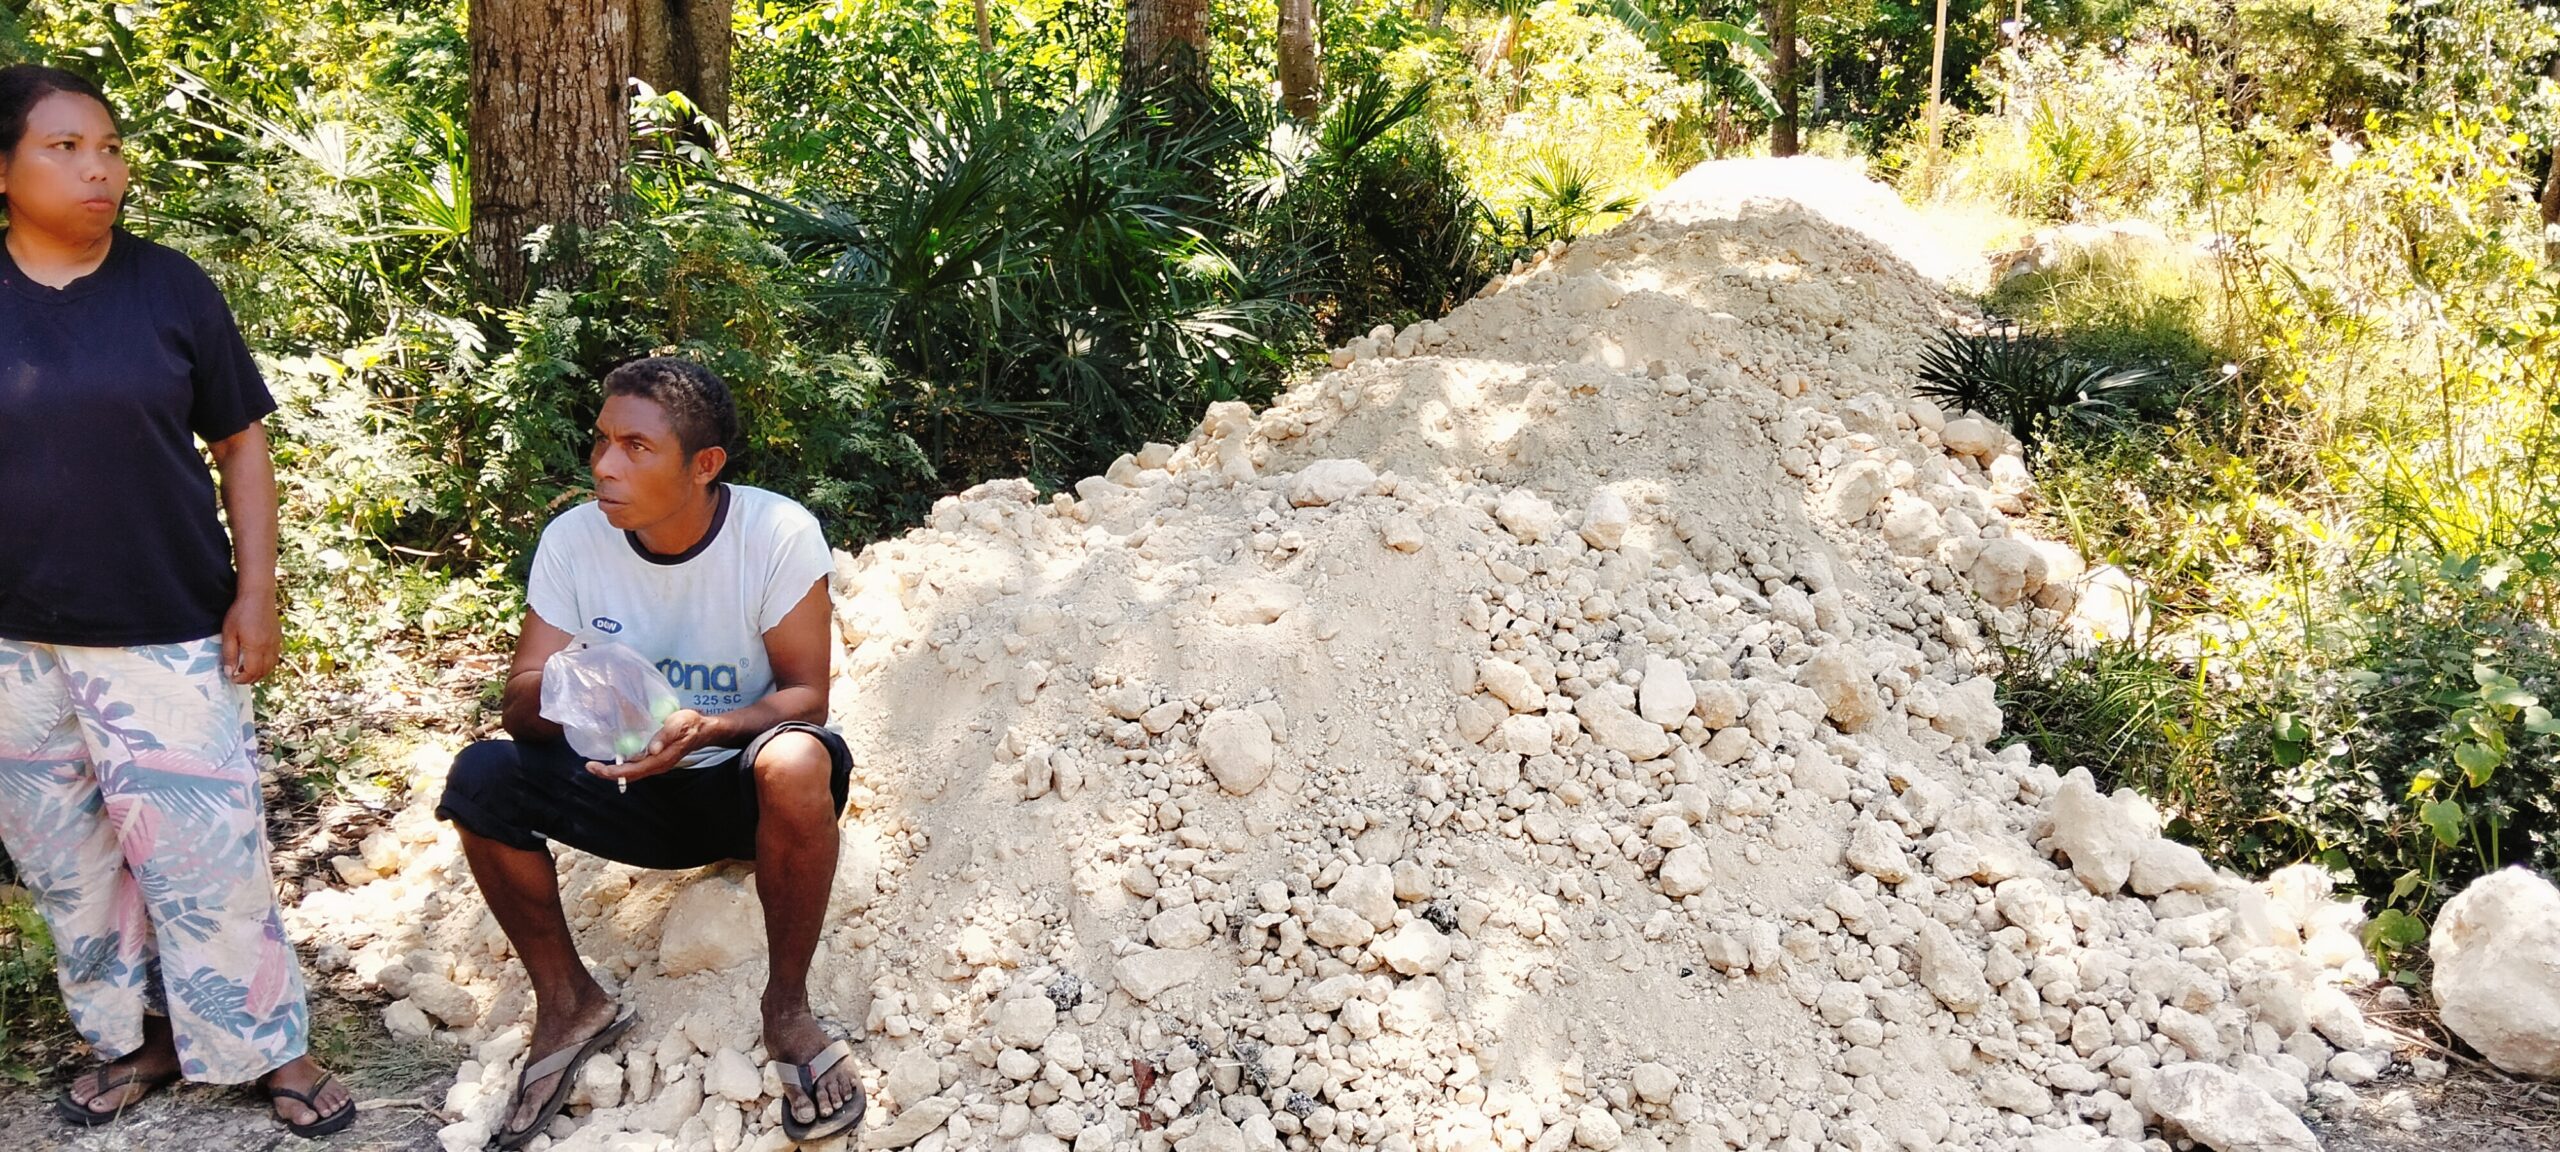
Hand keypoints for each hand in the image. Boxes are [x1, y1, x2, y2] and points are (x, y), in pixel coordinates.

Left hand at [221, 590, 280, 684]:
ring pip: (271, 667)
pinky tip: (259, 662)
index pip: (251, 672)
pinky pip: (275, 658)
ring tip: (248, 673)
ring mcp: (275, 643)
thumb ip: (229, 654)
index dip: (241, 679)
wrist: (259, 595)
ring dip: (260, 674)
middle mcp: (268, 648)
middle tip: (239, 678)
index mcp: (255, 647)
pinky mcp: (278, 639)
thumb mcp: (229, 633)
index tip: (232, 678)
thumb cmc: (240, 612)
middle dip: (250, 679)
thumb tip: (229, 672)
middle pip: (262, 672)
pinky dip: (267, 665)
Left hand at [587, 709, 725, 784]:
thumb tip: (652, 748)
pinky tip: (614, 756)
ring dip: (613, 769)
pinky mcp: (655, 758)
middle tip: (590, 765)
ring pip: (630, 772)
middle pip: (628, 775)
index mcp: (660, 760)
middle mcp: (656, 765)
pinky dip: (621, 763)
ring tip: (597, 763)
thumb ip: (665, 735)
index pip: (632, 771)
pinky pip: (635, 765)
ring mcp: (656, 763)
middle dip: (607, 772)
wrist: (703, 729)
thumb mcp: (679, 724)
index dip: (612, 771)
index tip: (595, 766)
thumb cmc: (690, 725)